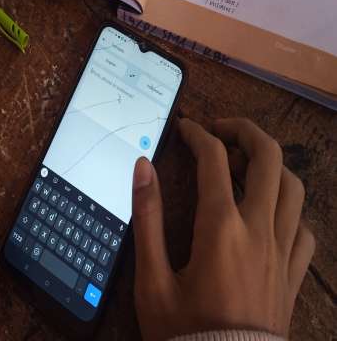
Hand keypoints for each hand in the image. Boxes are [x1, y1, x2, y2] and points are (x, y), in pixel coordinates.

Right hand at [131, 118, 314, 339]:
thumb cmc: (183, 330)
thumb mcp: (152, 277)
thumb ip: (147, 217)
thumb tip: (144, 168)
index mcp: (221, 227)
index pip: (214, 159)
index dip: (197, 135)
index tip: (185, 128)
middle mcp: (259, 230)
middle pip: (269, 158)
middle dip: (245, 131)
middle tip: (222, 130)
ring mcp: (282, 250)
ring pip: (293, 187)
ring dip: (271, 165)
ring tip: (244, 165)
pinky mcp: (294, 272)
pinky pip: (303, 227)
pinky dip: (289, 208)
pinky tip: (268, 213)